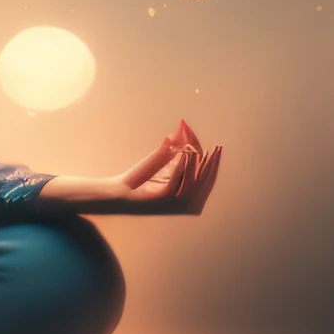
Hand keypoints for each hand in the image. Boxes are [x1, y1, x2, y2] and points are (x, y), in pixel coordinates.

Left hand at [38, 118, 221, 215]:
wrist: (116, 193)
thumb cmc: (136, 179)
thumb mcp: (159, 162)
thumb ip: (173, 150)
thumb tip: (181, 129)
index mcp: (185, 196)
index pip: (205, 180)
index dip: (213, 164)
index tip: (217, 148)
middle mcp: (183, 203)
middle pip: (204, 182)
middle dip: (211, 164)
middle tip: (216, 147)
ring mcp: (174, 203)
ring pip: (194, 182)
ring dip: (199, 163)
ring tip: (202, 148)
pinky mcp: (162, 200)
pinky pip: (178, 182)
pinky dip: (183, 167)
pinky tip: (186, 154)